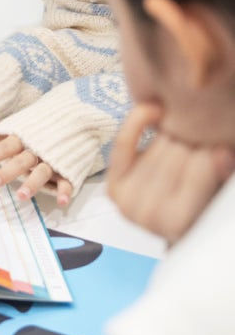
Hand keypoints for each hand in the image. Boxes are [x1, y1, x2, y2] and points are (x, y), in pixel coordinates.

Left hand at [0, 132, 72, 206]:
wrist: (74, 115)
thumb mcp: (15, 129)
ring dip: (33, 183)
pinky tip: (61, 202)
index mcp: (23, 136)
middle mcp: (37, 147)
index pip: (4, 145)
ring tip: (21, 196)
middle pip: (21, 160)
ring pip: (42, 171)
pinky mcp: (68, 167)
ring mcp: (53, 158)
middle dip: (7, 171)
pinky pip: (68, 180)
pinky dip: (65, 190)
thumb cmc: (38, 126)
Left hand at [107, 103, 234, 244]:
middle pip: (176, 155)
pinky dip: (138, 122)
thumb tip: (222, 154)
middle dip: (192, 143)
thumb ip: (217, 176)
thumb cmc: (199, 206)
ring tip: (185, 133)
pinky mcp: (113, 184)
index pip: (198, 170)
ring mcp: (126, 200)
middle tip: (201, 138)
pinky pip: (124, 142)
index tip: (222, 148)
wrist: (170, 222)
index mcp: (179, 224)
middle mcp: (149, 216)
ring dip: (172, 134)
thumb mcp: (214, 194)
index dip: (212, 154)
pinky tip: (154, 110)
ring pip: (156, 146)